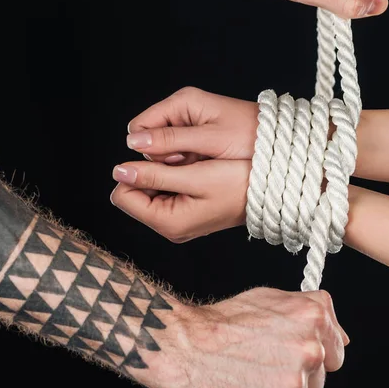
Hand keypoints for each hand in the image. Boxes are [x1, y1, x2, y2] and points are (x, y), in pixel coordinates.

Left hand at [111, 158, 249, 241]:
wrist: (270, 192)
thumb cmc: (239, 183)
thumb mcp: (195, 176)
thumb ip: (154, 174)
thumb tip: (118, 171)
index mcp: (169, 222)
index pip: (123, 195)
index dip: (136, 172)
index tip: (165, 160)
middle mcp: (171, 227)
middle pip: (136, 194)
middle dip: (152, 172)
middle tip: (183, 161)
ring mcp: (180, 222)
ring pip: (152, 190)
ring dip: (165, 172)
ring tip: (193, 165)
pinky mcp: (189, 214)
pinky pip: (168, 191)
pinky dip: (176, 176)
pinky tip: (197, 169)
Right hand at [125, 86, 257, 164]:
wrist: (277, 141)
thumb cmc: (249, 136)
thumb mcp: (210, 140)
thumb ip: (173, 140)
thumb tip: (133, 142)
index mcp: (182, 102)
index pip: (141, 125)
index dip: (149, 146)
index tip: (174, 158)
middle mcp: (183, 110)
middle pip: (150, 137)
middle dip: (164, 154)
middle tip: (190, 160)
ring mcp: (190, 124)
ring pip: (164, 148)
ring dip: (177, 160)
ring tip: (201, 162)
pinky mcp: (198, 137)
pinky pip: (179, 153)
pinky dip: (187, 162)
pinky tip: (204, 165)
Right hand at [150, 287, 348, 387]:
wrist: (183, 344)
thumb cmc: (222, 321)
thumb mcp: (272, 299)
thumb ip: (310, 315)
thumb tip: (343, 339)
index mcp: (313, 317)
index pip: (337, 348)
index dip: (317, 354)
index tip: (295, 354)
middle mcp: (310, 349)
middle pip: (319, 379)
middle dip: (297, 377)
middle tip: (261, 364)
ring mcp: (293, 382)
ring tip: (249, 377)